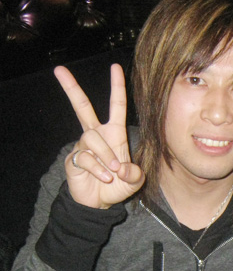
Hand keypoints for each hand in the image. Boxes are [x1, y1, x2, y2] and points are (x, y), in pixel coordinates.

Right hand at [55, 64, 143, 208]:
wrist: (100, 203)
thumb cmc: (118, 185)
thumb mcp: (134, 180)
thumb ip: (135, 173)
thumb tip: (122, 167)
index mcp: (114, 134)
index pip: (116, 106)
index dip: (117, 87)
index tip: (115, 67)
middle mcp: (97, 135)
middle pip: (82, 107)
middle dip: (72, 88)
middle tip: (60, 70)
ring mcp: (83, 146)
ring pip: (92, 139)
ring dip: (106, 155)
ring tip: (113, 172)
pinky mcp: (74, 159)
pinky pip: (86, 158)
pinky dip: (98, 169)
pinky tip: (105, 177)